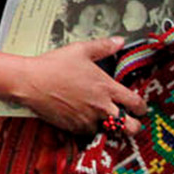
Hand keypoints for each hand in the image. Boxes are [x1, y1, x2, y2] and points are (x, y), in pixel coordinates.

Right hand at [6, 38, 145, 135]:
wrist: (31, 82)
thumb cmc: (54, 65)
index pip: (135, 103)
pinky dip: (87, 128)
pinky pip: (87, 133)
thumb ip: (103, 47)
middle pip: (129, 126)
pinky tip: (81, 118)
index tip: (140, 108)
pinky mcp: (73, 128)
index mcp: (106, 88)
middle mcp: (100, 107)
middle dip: (133, 126)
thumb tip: (119, 41)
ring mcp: (87, 119)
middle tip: (130, 122)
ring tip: (101, 118)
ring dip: (107, 126)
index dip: (142, 107)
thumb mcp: (80, 50)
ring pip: (107, 131)